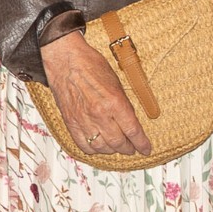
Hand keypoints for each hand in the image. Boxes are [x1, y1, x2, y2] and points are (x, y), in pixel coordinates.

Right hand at [38, 31, 150, 156]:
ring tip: (117, 148)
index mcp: (114, 102)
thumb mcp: (117, 82)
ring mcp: (83, 120)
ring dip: (111, 150)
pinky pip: (82, 145)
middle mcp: (99, 114)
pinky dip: (92, 149)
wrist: (66, 61)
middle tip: (133, 149)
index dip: (141, 143)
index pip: (132, 130)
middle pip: (118, 142)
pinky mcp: (70, 123)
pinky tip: (98, 147)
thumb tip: (131, 121)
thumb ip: (124, 104)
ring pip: (100, 147)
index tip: (146, 149)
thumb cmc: (92, 66)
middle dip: (128, 148)